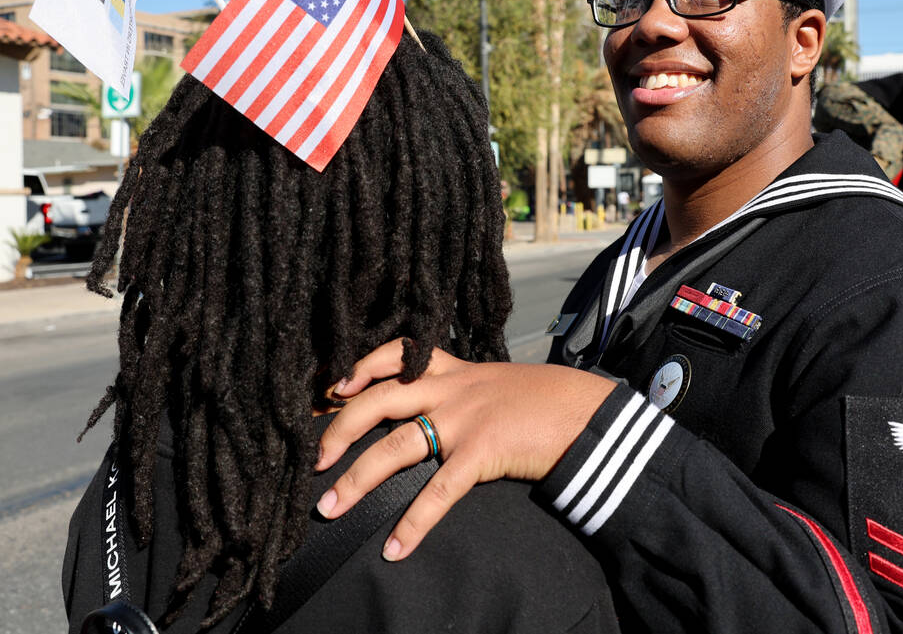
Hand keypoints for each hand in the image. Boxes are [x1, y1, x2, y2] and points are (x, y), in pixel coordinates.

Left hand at [315, 339, 615, 560]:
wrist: (587, 410)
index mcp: (454, 370)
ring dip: (356, 479)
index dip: (359, 368)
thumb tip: (438, 413)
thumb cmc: (547, 400)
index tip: (332, 388)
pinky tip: (395, 549)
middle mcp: (451, 389)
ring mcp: (464, 419)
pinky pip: (438, 492)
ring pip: (395, 446)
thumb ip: (465, 392)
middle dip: (338, 430)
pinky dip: (413, 523)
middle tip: (315, 459)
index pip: (398, 354)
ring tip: (329, 507)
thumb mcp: (498, 384)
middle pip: (378, 399)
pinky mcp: (482, 451)